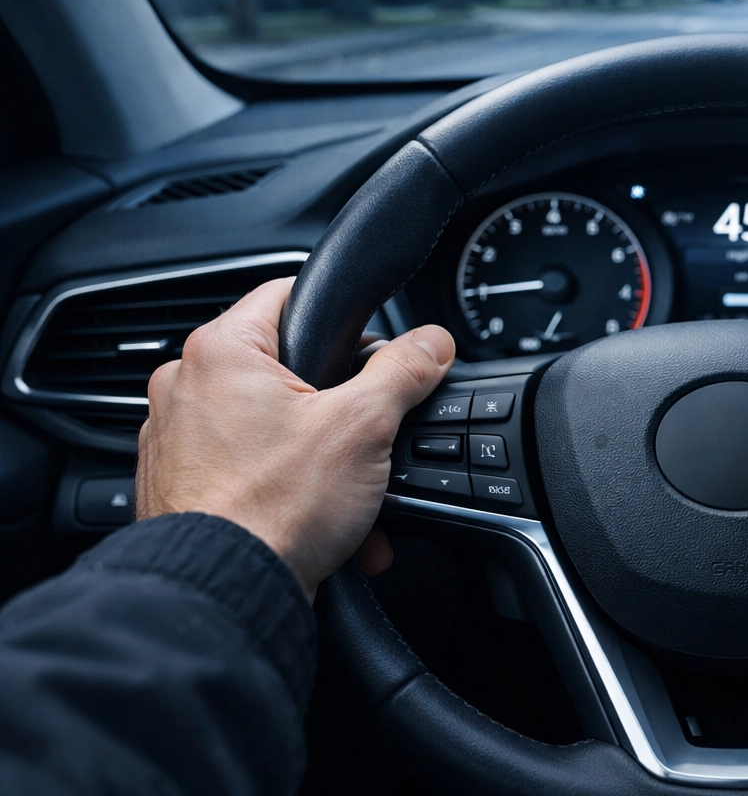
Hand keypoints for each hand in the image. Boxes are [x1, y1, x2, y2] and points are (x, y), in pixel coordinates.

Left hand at [136, 277, 454, 599]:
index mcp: (220, 352)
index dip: (344, 319)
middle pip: (288, 371)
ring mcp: (176, 440)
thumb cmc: (271, 510)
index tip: (374, 348)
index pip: (289, 294)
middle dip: (341, 412)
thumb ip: (405, 371)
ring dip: (323, 462)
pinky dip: (290, 493)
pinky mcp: (179, 488)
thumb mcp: (364, 426)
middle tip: (369, 439)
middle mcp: (185, 388)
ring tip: (355, 500)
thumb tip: (431, 341)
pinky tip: (326, 526)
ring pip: (272, 429)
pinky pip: (249, 473)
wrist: (224, 593)